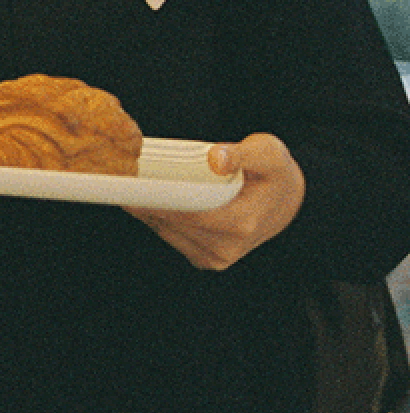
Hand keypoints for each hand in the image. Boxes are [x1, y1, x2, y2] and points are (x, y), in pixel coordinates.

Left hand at [127, 133, 303, 269]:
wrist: (288, 204)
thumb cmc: (275, 175)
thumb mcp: (269, 153)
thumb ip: (244, 153)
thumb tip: (216, 158)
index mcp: (242, 223)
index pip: (189, 215)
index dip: (157, 202)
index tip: (130, 188)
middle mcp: (227, 247)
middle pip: (172, 224)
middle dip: (146, 202)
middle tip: (122, 178)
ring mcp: (216, 257)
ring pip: (166, 232)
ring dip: (148, 211)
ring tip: (134, 186)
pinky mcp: (205, 259)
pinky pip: (171, 237)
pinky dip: (158, 219)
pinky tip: (150, 201)